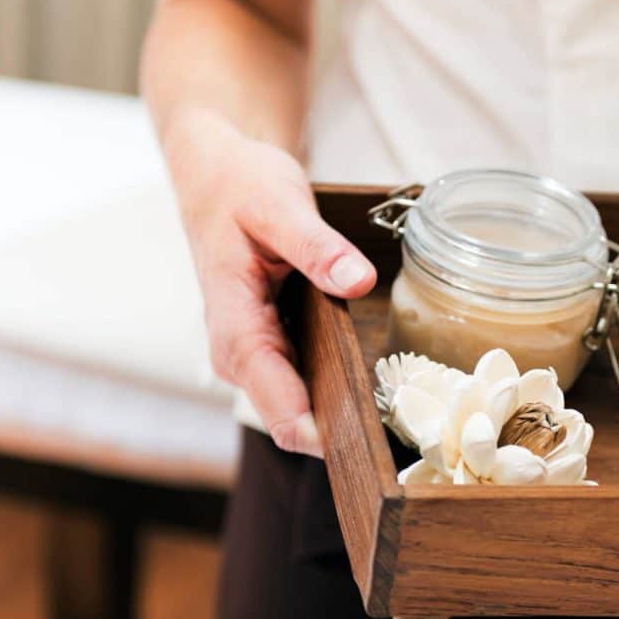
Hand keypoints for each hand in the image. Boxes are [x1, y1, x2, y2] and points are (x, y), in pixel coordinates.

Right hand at [167, 110, 376, 456]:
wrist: (214, 177)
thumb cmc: (239, 187)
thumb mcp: (279, 203)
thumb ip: (317, 246)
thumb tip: (357, 280)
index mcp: (235, 325)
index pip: (278, 405)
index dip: (322, 433)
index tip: (371, 442)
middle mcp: (238, 353)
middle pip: (291, 420)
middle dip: (341, 432)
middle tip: (404, 430)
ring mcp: (251, 354)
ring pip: (297, 408)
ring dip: (341, 415)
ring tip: (398, 414)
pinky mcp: (266, 348)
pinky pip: (300, 385)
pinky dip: (334, 389)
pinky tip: (372, 384)